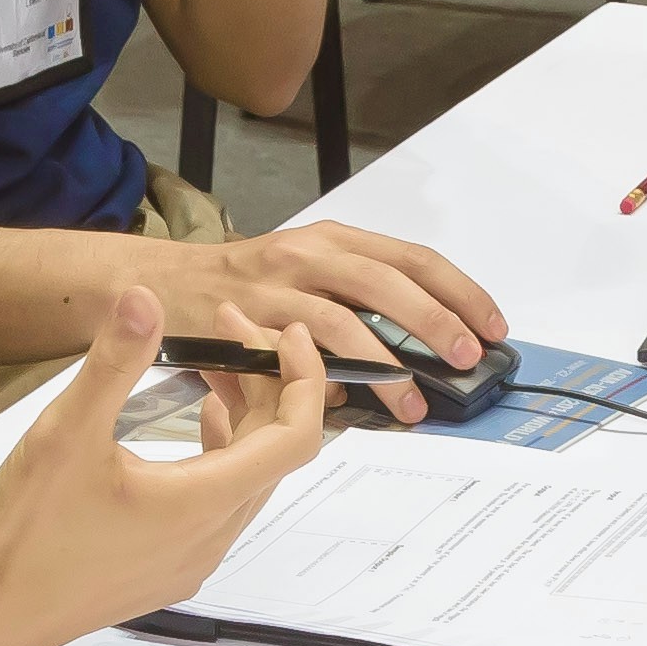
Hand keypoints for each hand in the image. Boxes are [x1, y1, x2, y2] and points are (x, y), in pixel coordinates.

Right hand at [0, 285, 336, 645]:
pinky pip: (223, 505)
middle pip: (274, 452)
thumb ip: (112, 363)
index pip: (296, 437)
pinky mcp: (171, 570)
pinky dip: (223, 456)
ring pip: (248, 478)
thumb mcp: (66, 432)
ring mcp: (194, 558)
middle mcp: (214, 535)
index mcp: (203, 501)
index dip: (304, 378)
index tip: (283, 333)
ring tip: (209, 368)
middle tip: (225, 329)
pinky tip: (196, 428)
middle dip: (264, 383)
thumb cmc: (30, 530)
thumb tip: (144, 297)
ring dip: (244, 419)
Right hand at [166, 220, 504, 424]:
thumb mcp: (302, 269)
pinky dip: (324, 382)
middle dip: (436, 321)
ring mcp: (276, 287)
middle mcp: (308, 254)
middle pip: (388, 282)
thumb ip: (355, 298)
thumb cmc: (240, 284)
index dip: (459, 290)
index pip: (412, 257)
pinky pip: (293, 356)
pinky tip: (345, 407)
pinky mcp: (245, 322)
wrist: (154, 282)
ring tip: (412, 404)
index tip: (492, 325)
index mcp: (332, 238)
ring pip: (345, 323)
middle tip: (467, 359)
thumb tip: (423, 346)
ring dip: (386, 367)